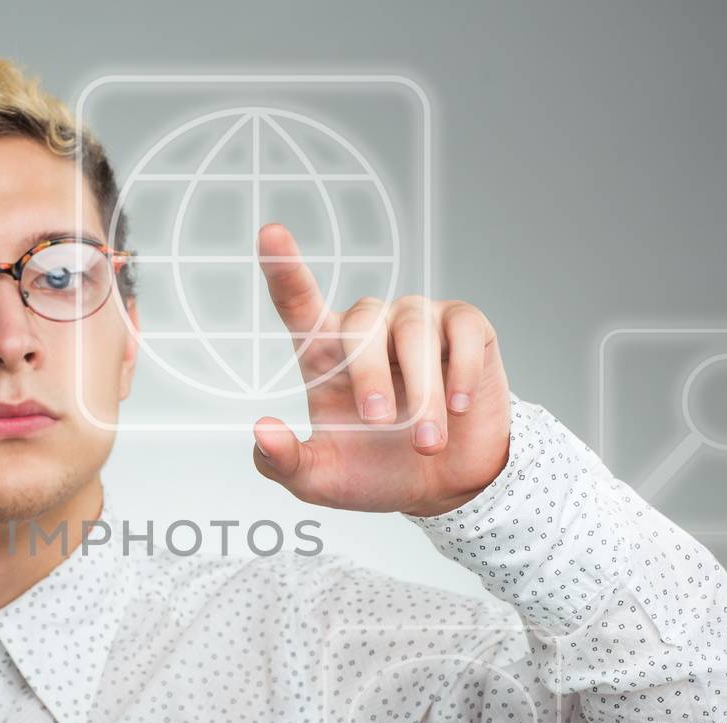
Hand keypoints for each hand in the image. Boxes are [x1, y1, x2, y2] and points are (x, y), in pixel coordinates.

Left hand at [249, 223, 511, 516]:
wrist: (448, 485)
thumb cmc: (378, 473)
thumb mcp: (322, 481)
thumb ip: (284, 463)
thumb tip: (261, 430)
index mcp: (325, 356)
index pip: (299, 304)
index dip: (284, 268)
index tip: (270, 233)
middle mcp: (369, 328)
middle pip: (360, 325)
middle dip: (369, 377)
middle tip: (381, 424)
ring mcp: (417, 322)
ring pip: (414, 334)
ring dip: (422, 395)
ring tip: (427, 442)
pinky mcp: (465, 327)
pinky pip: (462, 331)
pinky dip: (461, 372)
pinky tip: (460, 407)